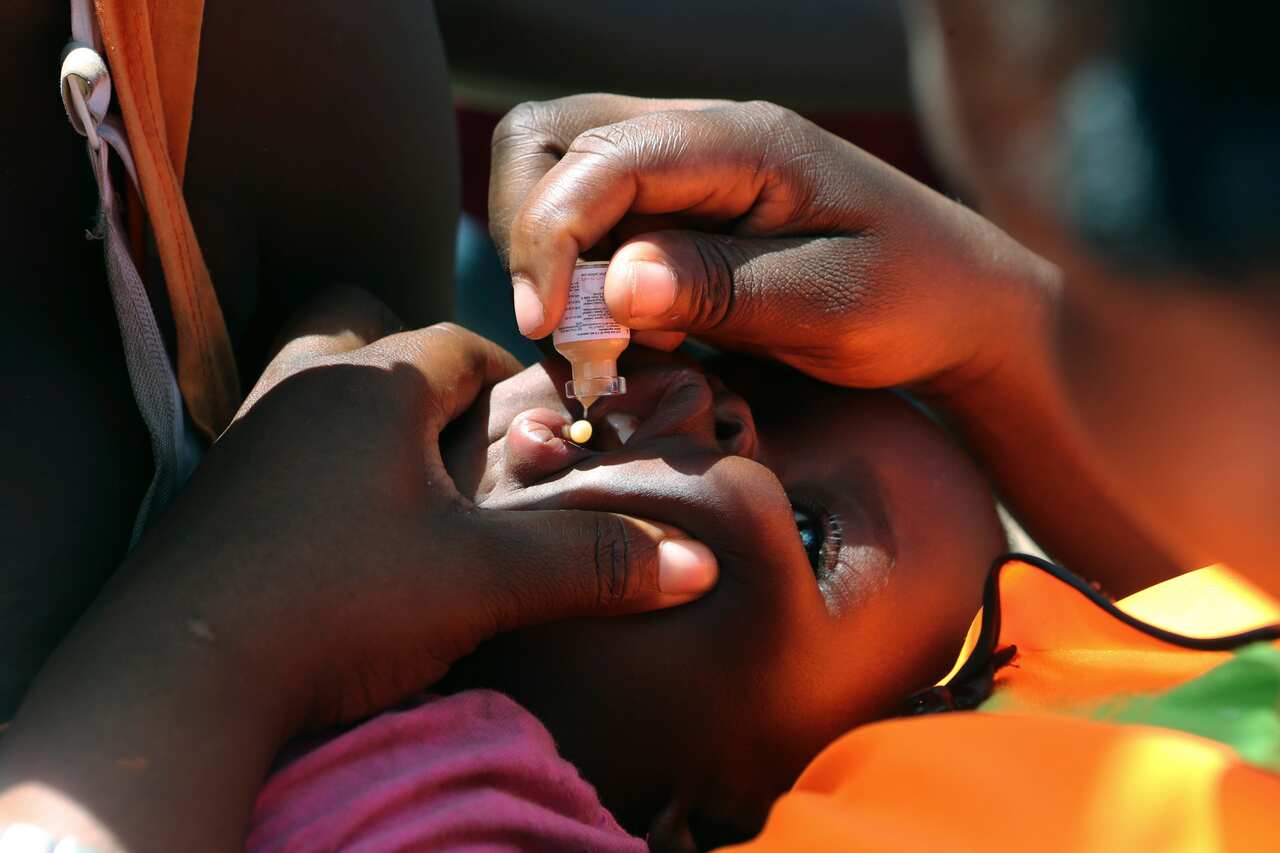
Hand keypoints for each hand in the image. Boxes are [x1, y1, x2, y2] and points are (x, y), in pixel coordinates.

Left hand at [0, 288, 715, 849]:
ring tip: (412, 482)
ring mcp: (246, 441)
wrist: (178, 682)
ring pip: (317, 388)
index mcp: (372, 383)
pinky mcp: (212, 497)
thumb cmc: (337, 602)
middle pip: (366, 329)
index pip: (460, 345)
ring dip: (367, 419)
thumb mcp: (482, 581)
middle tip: (464, 431)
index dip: (513, 380)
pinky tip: (345, 529)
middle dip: (421, 369)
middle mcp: (300, 390)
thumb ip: (589, 563)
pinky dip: (321, 466)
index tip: (545, 423)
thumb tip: (694, 564)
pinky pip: (280, 447)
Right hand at [490, 94, 1057, 391]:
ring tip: (599, 350)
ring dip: (553, 262)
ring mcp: (685, 166)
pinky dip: (585, 282)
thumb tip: (614, 285)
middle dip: (534, 236)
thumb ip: (719, 289)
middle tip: (567, 336)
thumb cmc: (913, 300)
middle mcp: (702, 134)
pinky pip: (594, 223)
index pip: (602, 155)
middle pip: (549, 139)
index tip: (553, 327)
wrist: (962, 302)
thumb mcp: (828, 306)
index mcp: (743, 140)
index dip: (552, 234)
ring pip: (559, 176)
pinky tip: (630, 341)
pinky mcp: (680, 207)